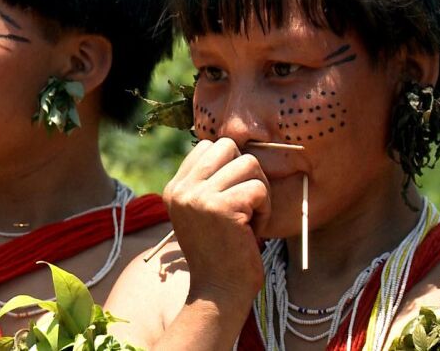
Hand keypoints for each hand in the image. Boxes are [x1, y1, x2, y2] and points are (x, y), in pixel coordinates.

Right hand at [163, 137, 269, 303]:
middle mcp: (182, 189)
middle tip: (247, 203)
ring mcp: (199, 197)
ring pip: (248, 163)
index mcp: (174, 188)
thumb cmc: (219, 254)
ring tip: (250, 218)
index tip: (232, 196)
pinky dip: (265, 210)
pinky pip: (258, 189)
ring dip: (258, 191)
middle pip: (228, 147)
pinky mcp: (221, 208)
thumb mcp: (201, 213)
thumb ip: (208, 183)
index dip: (229, 166)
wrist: (218, 293)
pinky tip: (254, 230)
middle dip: (246, 172)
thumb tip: (233, 149)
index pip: (207, 146)